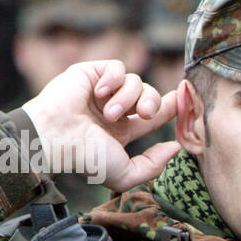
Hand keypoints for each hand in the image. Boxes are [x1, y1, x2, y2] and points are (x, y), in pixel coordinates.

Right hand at [21, 60, 180, 192]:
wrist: (56, 137)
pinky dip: (114, 79)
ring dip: (128, 98)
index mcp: (121, 131)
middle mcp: (113, 109)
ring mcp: (101, 91)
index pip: (154, 115)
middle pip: (150, 96)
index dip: (171, 107)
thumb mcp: (125, 173)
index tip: (183, 101)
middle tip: (145, 113)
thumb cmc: (85, 158)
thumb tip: (175, 147)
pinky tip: (100, 93)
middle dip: (154, 103)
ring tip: (110, 113)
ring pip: (136, 82)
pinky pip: (117, 67)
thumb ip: (153, 165)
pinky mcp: (90, 73)